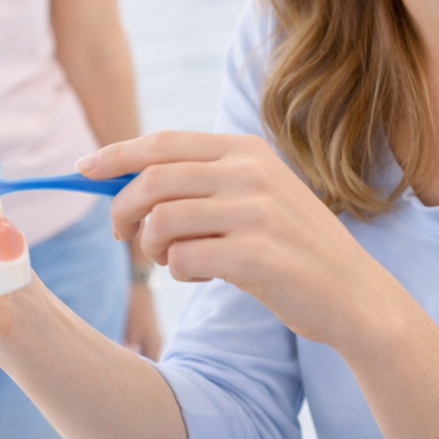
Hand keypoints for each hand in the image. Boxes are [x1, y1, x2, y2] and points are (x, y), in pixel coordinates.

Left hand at [79, 132, 405, 352]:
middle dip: (122, 209)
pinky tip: (204, 274)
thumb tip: (123, 180)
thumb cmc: (290, 246)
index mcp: (245, 150)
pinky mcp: (256, 256)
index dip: (116, 155)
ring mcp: (255, 212)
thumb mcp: (254, 194)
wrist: (355, 295)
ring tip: (170, 258)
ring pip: (161, 221)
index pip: (162, 143)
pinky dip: (179, 270)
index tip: (83, 169)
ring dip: (151, 247)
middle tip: (120, 235)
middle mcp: (249, 173)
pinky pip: (182, 259)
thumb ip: (200, 181)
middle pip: (152, 181)